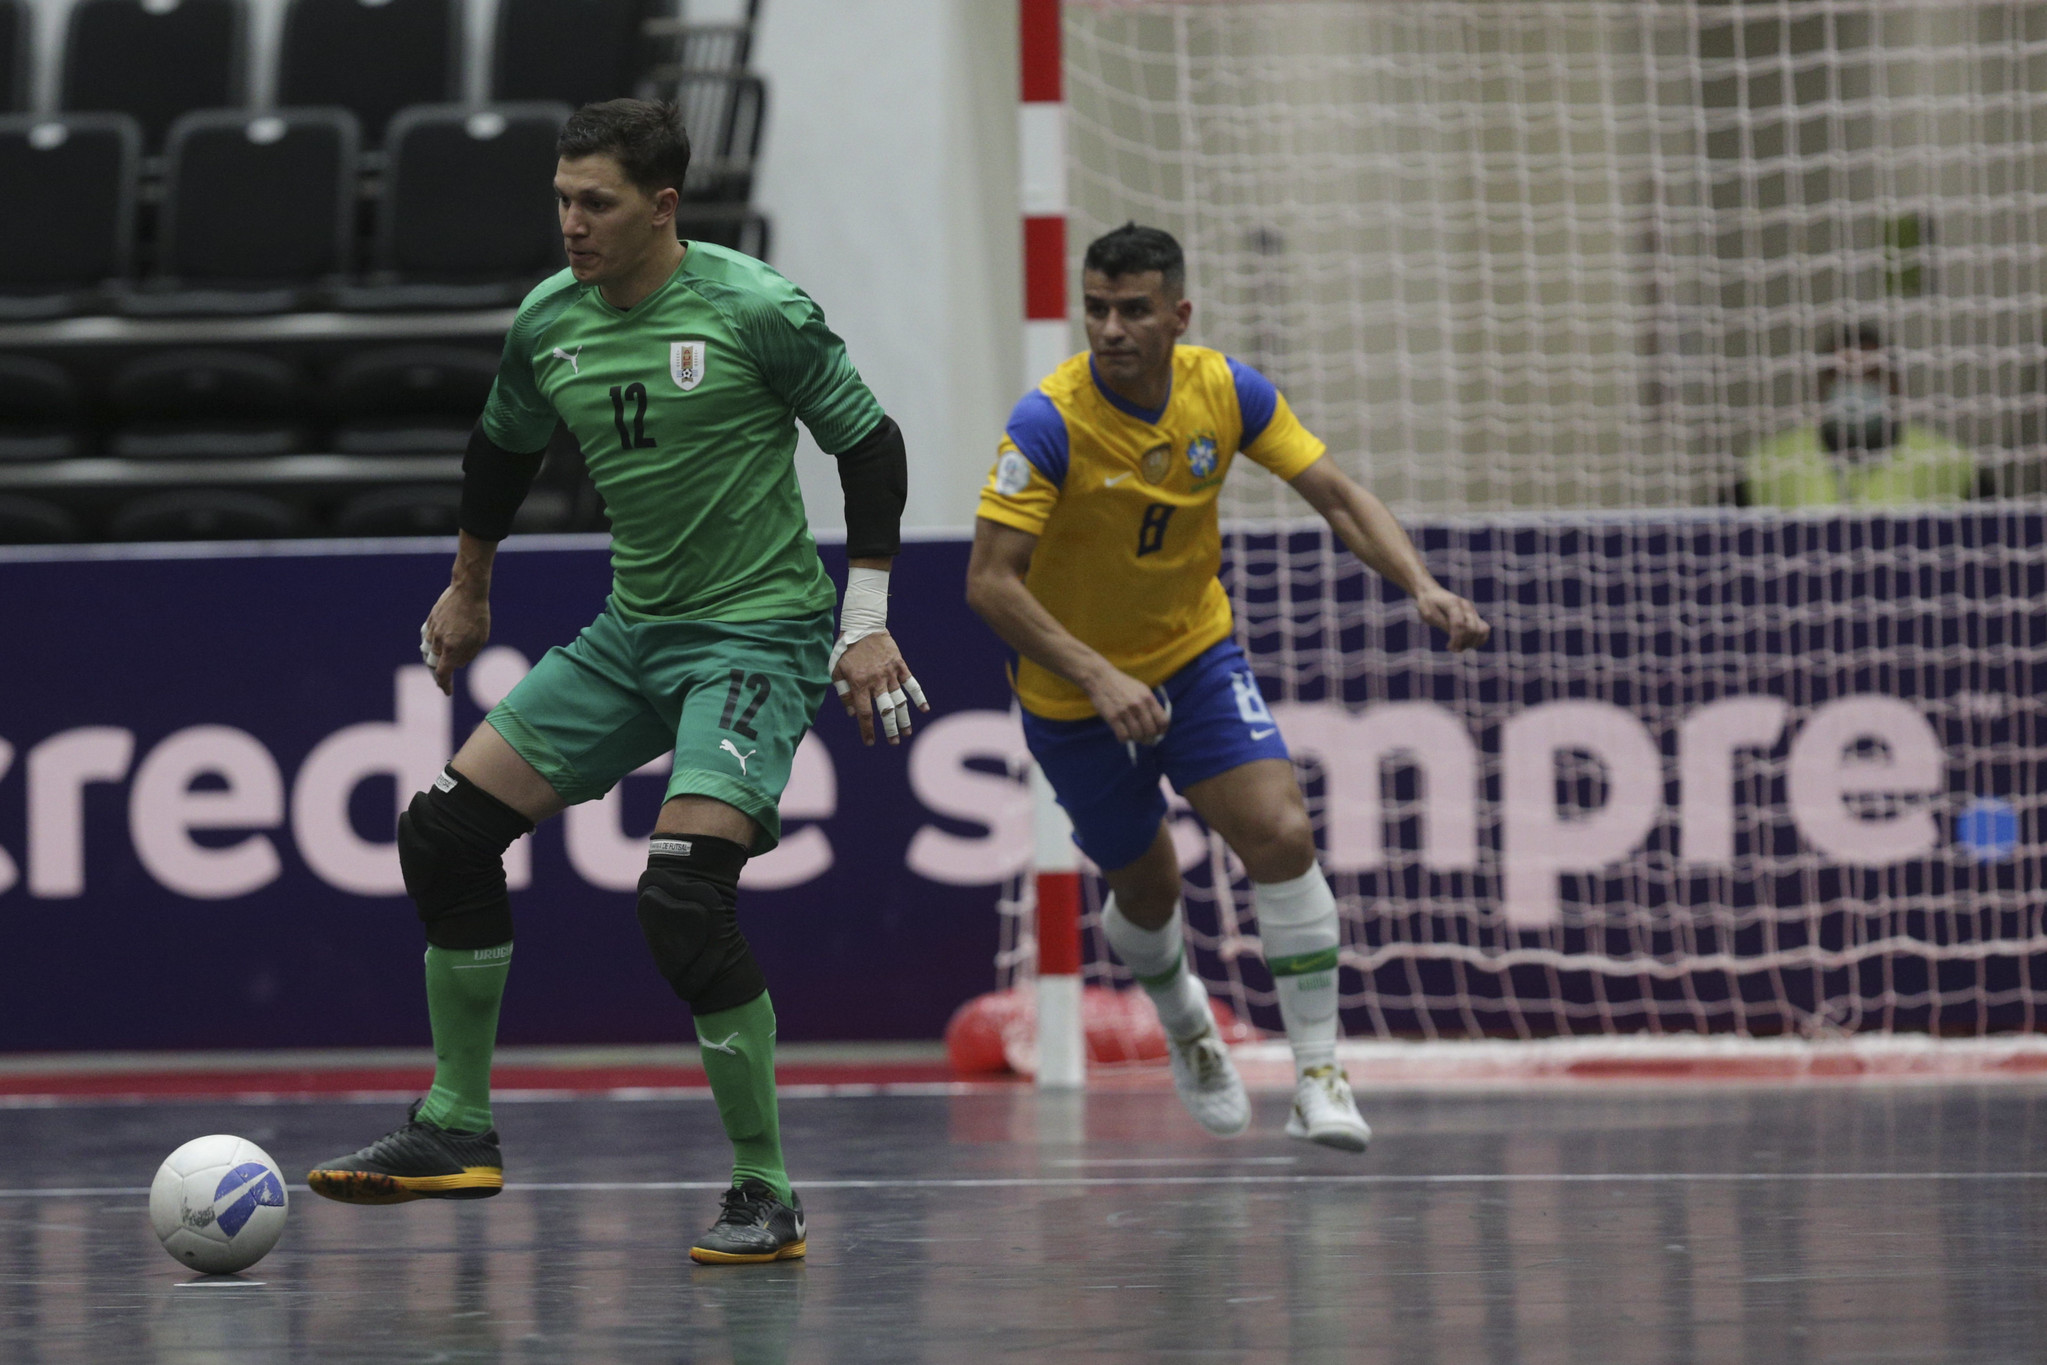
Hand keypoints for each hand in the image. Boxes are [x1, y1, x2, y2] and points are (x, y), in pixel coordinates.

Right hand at [420, 584, 490, 695]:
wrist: (467, 591)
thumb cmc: (478, 616)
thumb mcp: (480, 640)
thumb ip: (467, 655)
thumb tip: (456, 665)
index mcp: (452, 649)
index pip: (442, 674)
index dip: (444, 684)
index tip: (447, 691)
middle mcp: (438, 642)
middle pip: (432, 664)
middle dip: (437, 673)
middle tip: (443, 680)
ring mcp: (432, 630)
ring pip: (428, 650)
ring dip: (433, 658)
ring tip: (439, 664)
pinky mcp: (430, 620)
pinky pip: (427, 637)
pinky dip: (430, 644)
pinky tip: (435, 645)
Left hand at [832, 630, 928, 745]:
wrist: (863, 626)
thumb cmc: (846, 650)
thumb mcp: (836, 671)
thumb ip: (843, 693)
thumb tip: (853, 714)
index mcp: (859, 684)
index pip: (865, 713)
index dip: (868, 730)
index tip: (870, 742)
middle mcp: (876, 681)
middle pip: (885, 710)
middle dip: (890, 729)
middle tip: (894, 742)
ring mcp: (890, 673)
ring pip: (899, 700)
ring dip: (904, 718)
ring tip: (907, 732)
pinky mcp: (899, 665)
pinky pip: (911, 683)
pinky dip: (919, 696)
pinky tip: (924, 709)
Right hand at [1085, 667, 1170, 743]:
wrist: (1100, 678)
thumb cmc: (1121, 685)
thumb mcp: (1140, 689)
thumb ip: (1150, 705)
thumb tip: (1158, 726)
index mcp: (1148, 698)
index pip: (1163, 721)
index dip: (1162, 731)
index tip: (1158, 734)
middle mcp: (1139, 705)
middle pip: (1151, 731)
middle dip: (1149, 738)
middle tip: (1145, 739)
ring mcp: (1125, 711)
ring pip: (1138, 736)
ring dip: (1136, 739)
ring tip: (1132, 735)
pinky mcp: (1113, 717)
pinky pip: (1124, 737)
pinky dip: (1124, 739)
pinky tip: (1122, 733)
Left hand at [1413, 585, 1489, 651]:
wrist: (1432, 593)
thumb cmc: (1427, 604)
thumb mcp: (1428, 614)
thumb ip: (1442, 624)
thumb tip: (1455, 636)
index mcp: (1453, 603)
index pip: (1459, 624)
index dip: (1456, 639)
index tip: (1449, 647)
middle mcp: (1466, 606)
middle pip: (1473, 629)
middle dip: (1463, 642)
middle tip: (1452, 648)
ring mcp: (1472, 610)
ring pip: (1482, 630)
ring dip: (1472, 642)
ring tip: (1460, 646)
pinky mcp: (1474, 615)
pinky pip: (1484, 629)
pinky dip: (1478, 640)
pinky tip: (1466, 644)